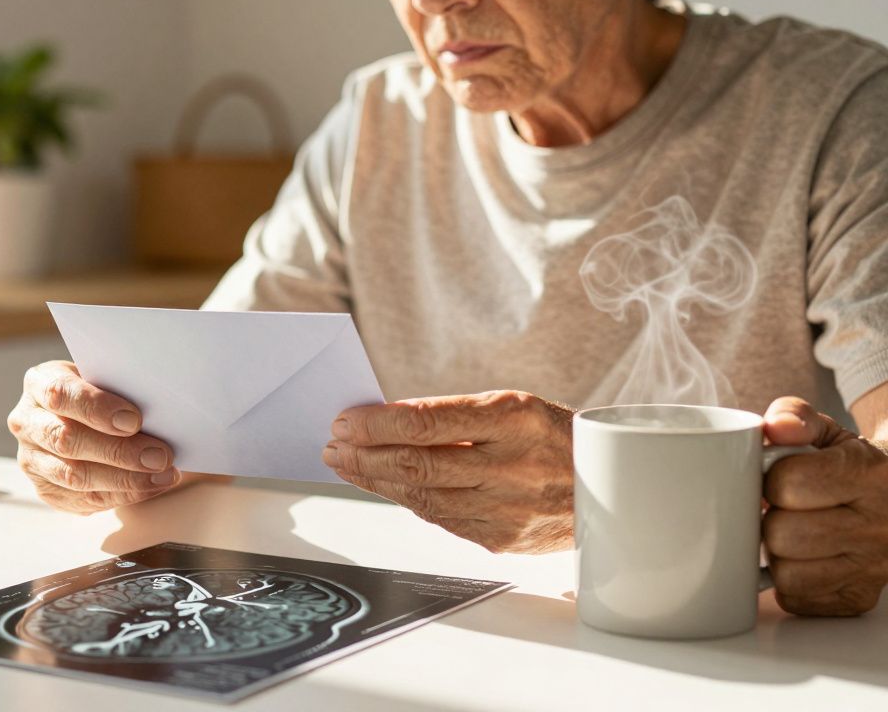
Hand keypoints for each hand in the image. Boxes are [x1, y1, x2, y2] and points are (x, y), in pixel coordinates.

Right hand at [8, 360, 180, 514]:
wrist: (83, 417)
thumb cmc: (99, 393)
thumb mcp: (105, 378)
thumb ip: (121, 389)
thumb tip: (160, 410)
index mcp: (39, 383)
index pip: (60, 394)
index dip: (97, 408)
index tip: (134, 420)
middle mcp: (28, 422)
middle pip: (67, 440)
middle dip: (118, 451)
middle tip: (159, 455)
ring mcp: (32, 459)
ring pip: (74, 476)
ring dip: (125, 479)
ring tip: (162, 474)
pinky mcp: (46, 490)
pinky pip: (85, 499)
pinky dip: (124, 495)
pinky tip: (151, 486)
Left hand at [322, 390, 574, 552]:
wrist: (613, 488)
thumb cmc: (551, 438)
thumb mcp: (513, 408)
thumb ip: (454, 416)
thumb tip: (383, 423)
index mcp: (515, 419)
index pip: (427, 421)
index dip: (378, 423)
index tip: (346, 419)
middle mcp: (512, 466)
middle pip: (417, 462)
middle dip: (364, 454)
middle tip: (334, 444)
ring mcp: (507, 508)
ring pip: (421, 496)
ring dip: (374, 480)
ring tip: (346, 464)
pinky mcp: (501, 539)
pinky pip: (440, 518)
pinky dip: (407, 499)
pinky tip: (384, 485)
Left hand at [762, 396, 887, 615]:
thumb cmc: (846, 462)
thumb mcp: (825, 429)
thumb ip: (794, 417)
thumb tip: (776, 428)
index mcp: (870, 475)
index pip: (789, 483)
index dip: (769, 479)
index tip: (776, 477)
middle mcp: (879, 526)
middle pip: (782, 534)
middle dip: (770, 517)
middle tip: (780, 509)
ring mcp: (874, 568)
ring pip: (787, 573)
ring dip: (777, 553)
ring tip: (792, 532)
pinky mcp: (860, 597)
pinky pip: (797, 599)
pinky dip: (789, 581)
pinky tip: (802, 558)